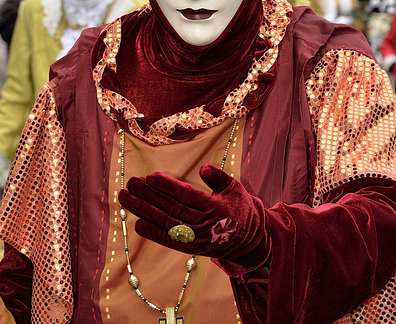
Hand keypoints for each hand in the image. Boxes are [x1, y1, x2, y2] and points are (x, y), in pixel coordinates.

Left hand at [119, 163, 269, 274]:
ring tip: (125, 198)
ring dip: (143, 211)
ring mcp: (196, 239)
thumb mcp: (235, 188)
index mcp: (215, 208)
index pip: (186, 195)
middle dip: (148, 196)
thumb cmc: (239, 208)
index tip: (150, 176)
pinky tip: (137, 223)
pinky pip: (169, 240)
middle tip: (130, 183)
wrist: (249, 241)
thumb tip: (204, 167)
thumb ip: (218, 177)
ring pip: (165, 223)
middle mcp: (204, 225)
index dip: (168, 186)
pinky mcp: (191, 248)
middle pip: (171, 209)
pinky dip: (152, 233)